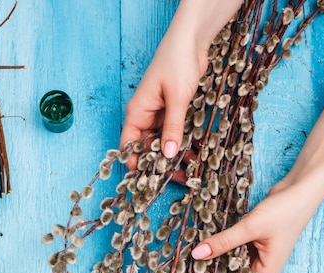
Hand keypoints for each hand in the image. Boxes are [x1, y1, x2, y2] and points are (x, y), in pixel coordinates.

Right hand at [120, 0, 243, 168]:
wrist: (191, 40)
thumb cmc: (177, 62)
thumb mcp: (176, 98)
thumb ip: (173, 128)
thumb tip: (167, 155)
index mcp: (137, 113)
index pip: (129, 146)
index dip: (136, 165)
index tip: (149, 182)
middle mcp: (145, 117)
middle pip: (147, 149)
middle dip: (160, 165)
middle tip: (177, 180)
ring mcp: (159, 116)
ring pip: (162, 144)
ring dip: (174, 157)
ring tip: (189, 172)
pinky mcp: (172, 113)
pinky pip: (174, 135)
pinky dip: (183, 145)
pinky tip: (195, 156)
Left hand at [192, 180, 310, 272]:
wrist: (299, 191)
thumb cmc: (284, 212)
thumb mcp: (250, 228)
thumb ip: (223, 242)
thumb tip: (197, 254)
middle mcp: (260, 271)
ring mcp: (255, 259)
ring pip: (228, 269)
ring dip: (211, 266)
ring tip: (187, 263)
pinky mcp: (250, 246)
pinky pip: (230, 255)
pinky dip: (218, 252)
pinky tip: (201, 248)